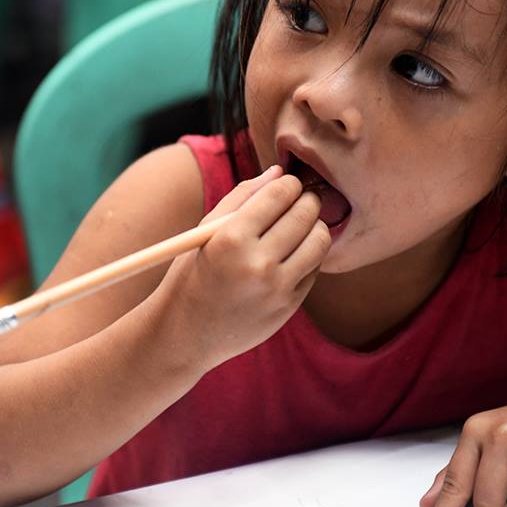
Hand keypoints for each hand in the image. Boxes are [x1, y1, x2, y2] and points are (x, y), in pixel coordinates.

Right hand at [151, 165, 330, 370]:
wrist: (187, 334)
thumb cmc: (194, 274)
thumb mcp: (206, 232)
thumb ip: (242, 197)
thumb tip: (278, 172)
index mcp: (230, 238)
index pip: (280, 194)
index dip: (289, 184)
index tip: (287, 186)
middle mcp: (256, 263)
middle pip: (305, 213)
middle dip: (307, 200)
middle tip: (301, 201)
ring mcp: (276, 288)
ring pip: (319, 240)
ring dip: (315, 226)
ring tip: (300, 226)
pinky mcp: (288, 306)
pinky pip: (315, 268)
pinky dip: (308, 256)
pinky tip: (291, 255)